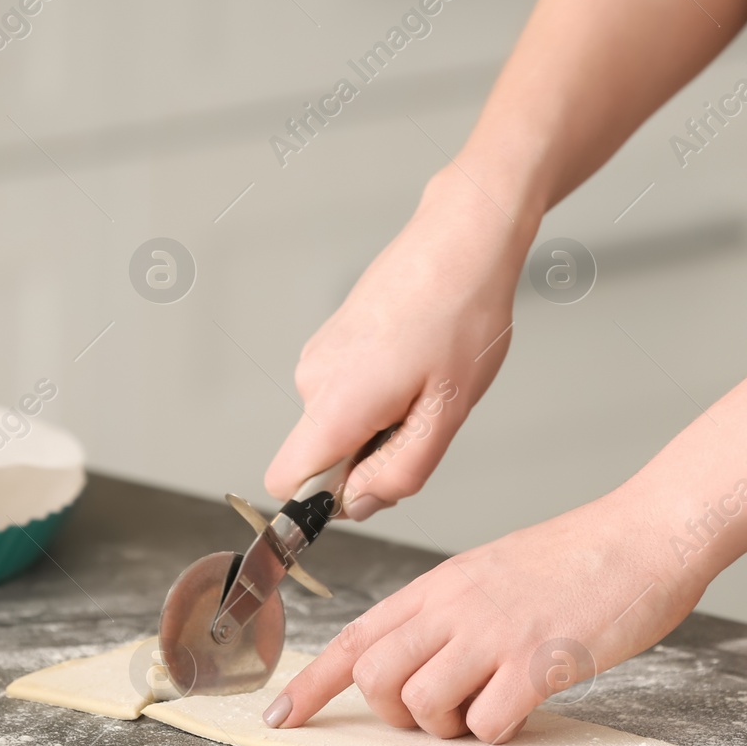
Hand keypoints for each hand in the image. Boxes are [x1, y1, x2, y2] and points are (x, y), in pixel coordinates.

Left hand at [261, 485, 708, 742]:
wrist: (646, 535)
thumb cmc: (577, 559)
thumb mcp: (490, 572)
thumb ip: (448, 612)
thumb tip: (416, 660)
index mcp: (439, 585)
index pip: (354, 638)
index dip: (311, 684)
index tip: (280, 716)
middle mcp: (454, 607)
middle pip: (375, 678)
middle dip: (394, 714)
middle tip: (441, 710)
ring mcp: (494, 634)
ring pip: (422, 706)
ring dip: (449, 726)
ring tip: (491, 703)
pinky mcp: (538, 661)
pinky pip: (486, 724)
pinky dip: (499, 731)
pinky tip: (527, 705)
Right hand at [263, 167, 536, 518]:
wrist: (461, 240)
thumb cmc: (462, 316)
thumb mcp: (446, 412)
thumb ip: (400, 472)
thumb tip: (359, 505)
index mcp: (333, 404)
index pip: (284, 483)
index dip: (324, 501)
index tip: (375, 481)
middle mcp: (311, 381)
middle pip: (321, 458)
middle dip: (370, 457)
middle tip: (425, 415)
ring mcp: (318, 356)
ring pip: (339, 426)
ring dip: (381, 423)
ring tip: (427, 380)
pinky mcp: (332, 341)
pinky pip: (346, 395)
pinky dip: (380, 394)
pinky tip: (417, 361)